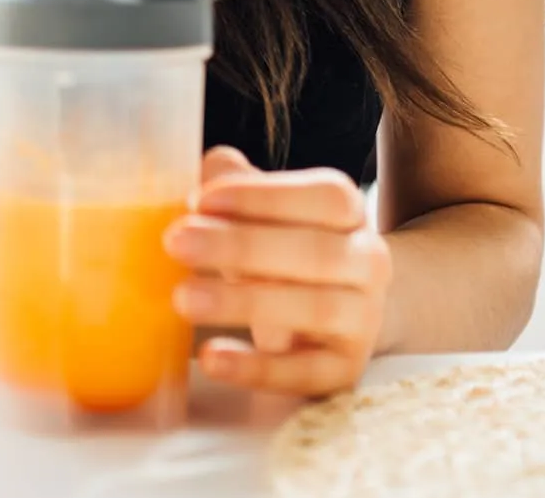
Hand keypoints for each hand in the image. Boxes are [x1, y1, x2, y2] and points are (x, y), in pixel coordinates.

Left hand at [163, 146, 390, 397]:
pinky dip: (258, 369)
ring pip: (316, 310)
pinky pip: (307, 373)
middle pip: (316, 252)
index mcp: (349, 211)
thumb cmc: (281, 249)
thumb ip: (235, 186)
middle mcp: (368, 262)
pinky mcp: (347, 369)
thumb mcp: (260, 212)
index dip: (264, 196)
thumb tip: (210, 169)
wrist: (339, 313)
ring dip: (245, 303)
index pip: (325, 197)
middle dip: (241, 247)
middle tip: (176, 243)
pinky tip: (211, 357)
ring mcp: (364, 318)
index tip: (201, 200)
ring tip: (183, 298)